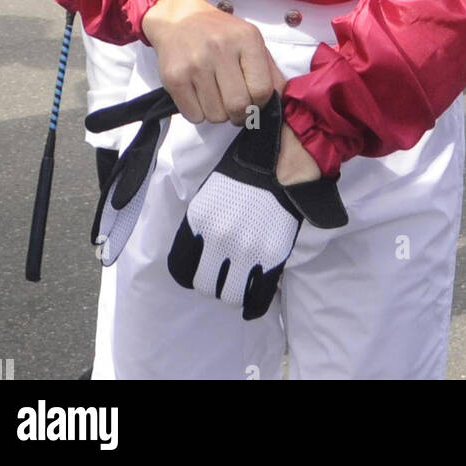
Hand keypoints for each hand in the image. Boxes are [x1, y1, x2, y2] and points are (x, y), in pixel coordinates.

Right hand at [142, 0, 285, 126]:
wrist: (179, 18)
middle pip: (238, 106)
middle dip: (240, 115)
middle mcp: (220, 49)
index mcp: (246, 39)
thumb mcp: (251, 40)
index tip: (254, 100)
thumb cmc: (220, 33)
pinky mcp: (173, 78)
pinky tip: (199, 95)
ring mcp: (195, 64)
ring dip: (219, 114)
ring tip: (216, 96)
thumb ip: (270, 69)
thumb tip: (281, 100)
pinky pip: (193, 116)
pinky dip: (199, 113)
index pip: (262, 89)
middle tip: (236, 108)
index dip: (261, 103)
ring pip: (216, 116)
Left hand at [167, 93, 345, 319]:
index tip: (197, 269)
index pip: (180, 268)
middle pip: (204, 285)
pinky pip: (257, 298)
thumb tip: (199, 247)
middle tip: (221, 273)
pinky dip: (253, 305)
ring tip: (239, 281)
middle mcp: (217, 241)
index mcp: (198, 221)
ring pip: (229, 296)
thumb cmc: (247, 169)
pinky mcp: (271, 259)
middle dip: (211, 282)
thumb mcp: (211, 192)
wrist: (285, 160)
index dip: (189, 272)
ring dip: (232, 291)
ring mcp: (245, 252)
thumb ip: (202, 223)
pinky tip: (252, 301)